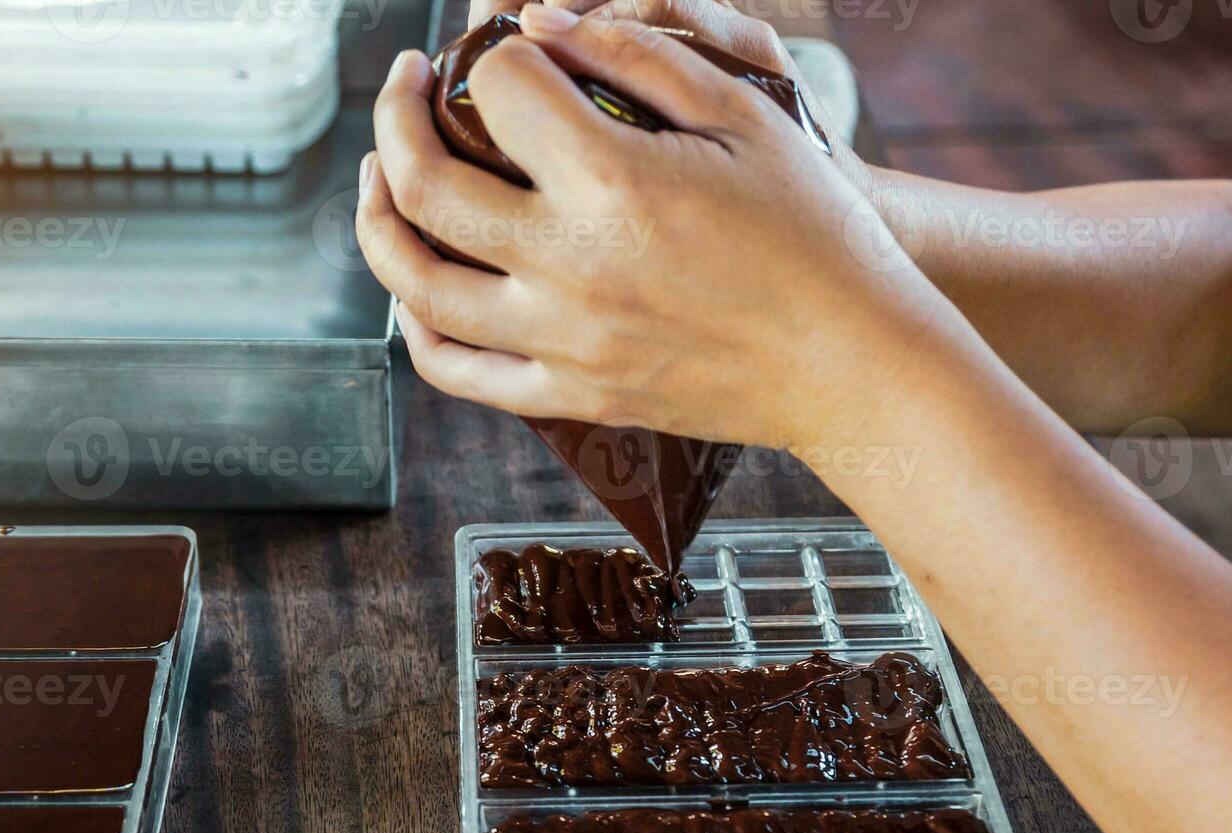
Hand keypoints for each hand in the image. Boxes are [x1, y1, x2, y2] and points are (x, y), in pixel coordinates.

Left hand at [358, 6, 976, 451]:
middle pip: (423, 179)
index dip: (498, 52)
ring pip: (414, 280)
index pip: (499, 90)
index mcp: (614, 183)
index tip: (512, 49)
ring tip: (381, 174)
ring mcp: (561, 341)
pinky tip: (415, 281)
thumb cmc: (817, 235)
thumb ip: (635, 53)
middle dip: (396, 111)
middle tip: (406, 82)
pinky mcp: (570, 395)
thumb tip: (540, 21)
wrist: (855, 364)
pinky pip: (453, 369)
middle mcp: (569, 267)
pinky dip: (414, 321)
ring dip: (376, 215)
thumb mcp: (744, 115)